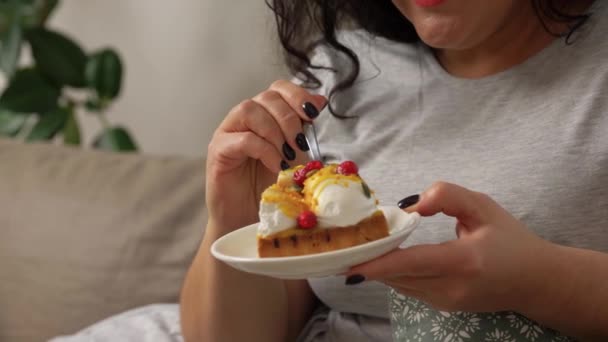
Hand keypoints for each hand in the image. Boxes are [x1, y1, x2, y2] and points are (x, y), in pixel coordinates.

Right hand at [206, 80, 325, 230]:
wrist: (246, 218)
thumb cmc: (268, 187)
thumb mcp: (294, 155)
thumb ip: (303, 130)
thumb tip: (320, 101)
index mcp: (263, 115)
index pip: (278, 89)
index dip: (297, 95)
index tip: (313, 113)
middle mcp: (243, 119)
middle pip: (266, 98)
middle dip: (289, 119)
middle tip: (299, 144)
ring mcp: (228, 132)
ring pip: (249, 110)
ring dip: (275, 132)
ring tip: (286, 156)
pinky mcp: (218, 150)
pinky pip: (242, 138)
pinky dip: (264, 150)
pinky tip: (276, 165)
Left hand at [348, 181, 555, 312]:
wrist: (536, 282)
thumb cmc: (511, 240)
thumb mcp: (484, 207)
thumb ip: (449, 197)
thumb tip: (413, 205)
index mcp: (464, 261)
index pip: (412, 263)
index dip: (378, 263)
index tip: (349, 263)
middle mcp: (452, 288)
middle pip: (398, 275)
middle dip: (369, 262)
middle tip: (343, 247)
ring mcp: (446, 302)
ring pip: (400, 284)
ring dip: (379, 268)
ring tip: (358, 249)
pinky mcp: (443, 308)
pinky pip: (409, 289)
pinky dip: (394, 274)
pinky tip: (384, 258)